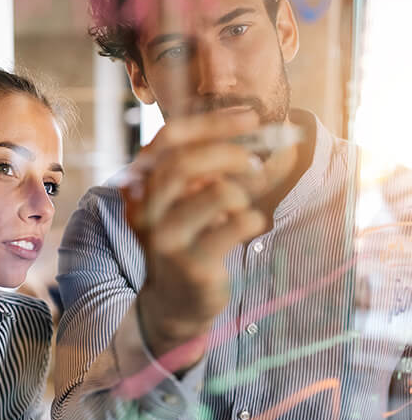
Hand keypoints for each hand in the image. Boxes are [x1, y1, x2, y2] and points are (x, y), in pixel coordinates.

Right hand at [123, 110, 266, 370]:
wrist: (175, 302)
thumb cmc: (190, 239)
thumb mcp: (192, 198)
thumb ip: (221, 167)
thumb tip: (278, 136)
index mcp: (141, 185)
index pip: (168, 139)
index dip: (211, 123)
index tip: (249, 117)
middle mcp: (144, 209)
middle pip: (185, 162)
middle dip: (230, 153)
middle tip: (256, 160)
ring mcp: (164, 238)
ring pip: (216, 193)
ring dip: (241, 192)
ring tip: (242, 205)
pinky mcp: (190, 263)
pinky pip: (236, 225)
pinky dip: (252, 219)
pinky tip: (247, 226)